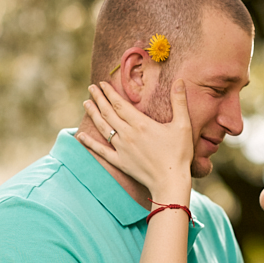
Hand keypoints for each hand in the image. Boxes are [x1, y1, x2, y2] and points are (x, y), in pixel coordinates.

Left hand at [76, 80, 193, 202]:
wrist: (170, 181)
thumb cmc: (179, 154)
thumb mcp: (183, 125)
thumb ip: (179, 101)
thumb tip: (180, 80)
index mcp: (140, 124)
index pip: (119, 104)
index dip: (109, 93)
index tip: (102, 83)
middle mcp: (127, 134)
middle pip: (108, 113)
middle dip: (98, 98)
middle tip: (90, 88)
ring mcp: (121, 149)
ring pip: (103, 128)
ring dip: (93, 114)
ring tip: (86, 103)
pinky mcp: (120, 162)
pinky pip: (101, 151)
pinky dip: (89, 143)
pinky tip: (80, 136)